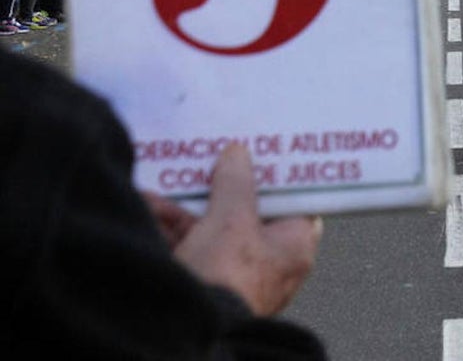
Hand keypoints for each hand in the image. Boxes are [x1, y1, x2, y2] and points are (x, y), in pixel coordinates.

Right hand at [157, 143, 321, 315]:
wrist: (179, 329)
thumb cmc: (225, 278)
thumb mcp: (232, 218)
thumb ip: (236, 182)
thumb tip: (237, 155)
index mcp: (292, 247)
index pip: (295, 206)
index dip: (280, 181)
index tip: (265, 155)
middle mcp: (266, 262)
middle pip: (246, 213)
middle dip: (221, 187)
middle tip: (212, 157)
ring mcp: (230, 272)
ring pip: (209, 227)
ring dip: (184, 204)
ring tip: (168, 175)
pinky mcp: (198, 280)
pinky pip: (185, 244)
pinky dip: (166, 225)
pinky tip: (144, 201)